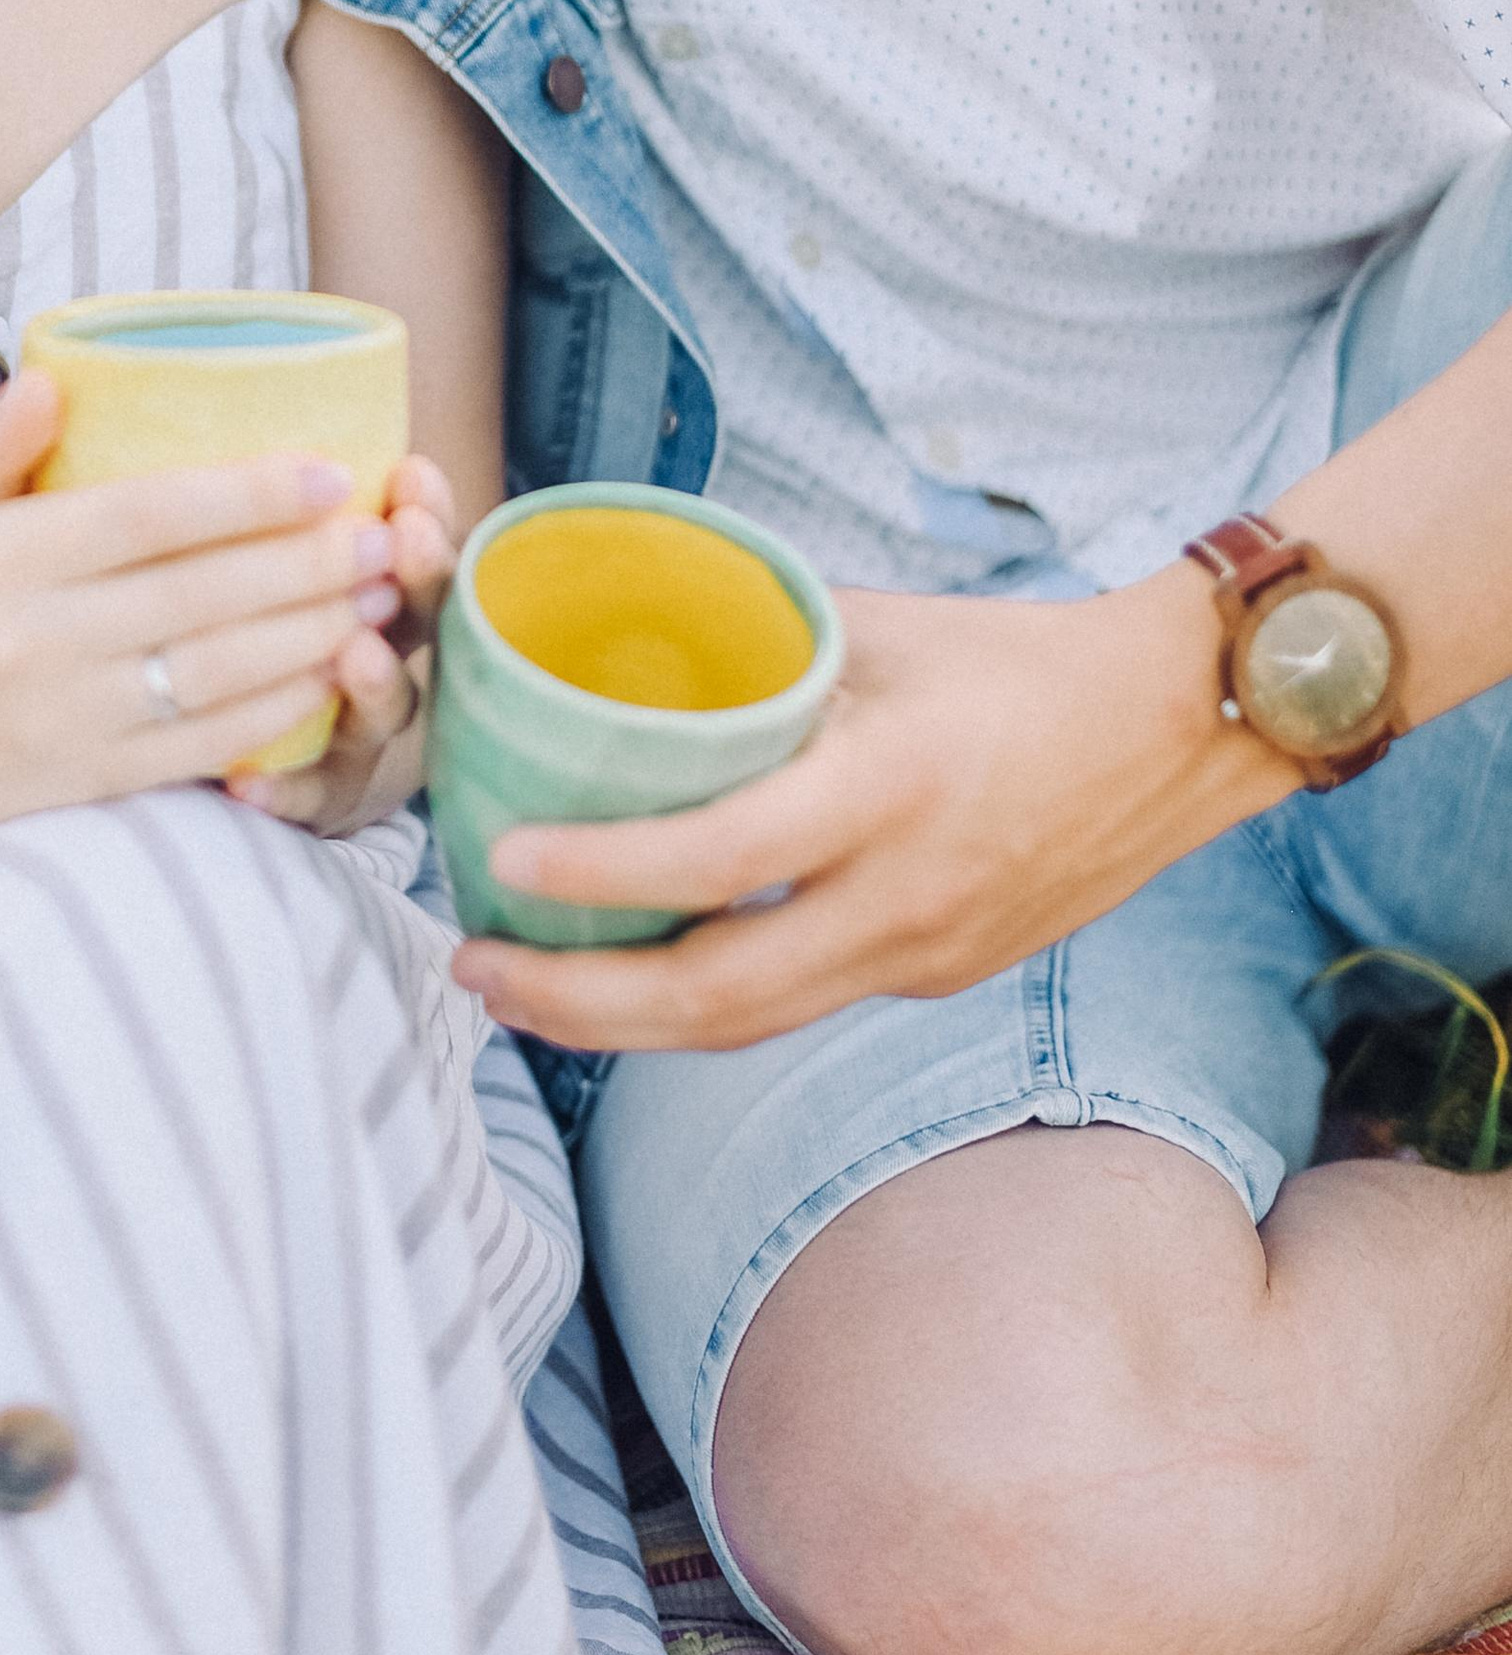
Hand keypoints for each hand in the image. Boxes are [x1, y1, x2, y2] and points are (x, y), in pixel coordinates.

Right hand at [0, 371, 412, 850]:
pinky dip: (278, 709)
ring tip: (381, 599)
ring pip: (215, 672)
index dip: (244, 495)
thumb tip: (50, 376)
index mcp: (1, 562)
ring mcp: (66, 718)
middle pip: (198, 596)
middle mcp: (33, 641)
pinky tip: (334, 672)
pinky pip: (204, 744)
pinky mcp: (93, 780)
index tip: (330, 473)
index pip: (143, 517)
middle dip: (306, 565)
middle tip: (383, 537)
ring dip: (311, 635)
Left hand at [226, 455, 460, 839]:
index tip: (412, 472)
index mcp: (375, 590)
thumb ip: (264, 504)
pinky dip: (283, 790)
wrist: (261, 757)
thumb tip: (225, 407)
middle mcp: (381, 657)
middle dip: (421, 576)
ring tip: (357, 656)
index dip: (426, 510)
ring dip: (376, 681)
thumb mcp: (267, 554)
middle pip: (421, 618)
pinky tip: (245, 784)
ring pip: (383, 710)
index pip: (417, 542)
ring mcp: (358, 733)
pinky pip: (306, 797)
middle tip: (408, 538)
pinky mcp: (318, 798)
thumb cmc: (250, 619)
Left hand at [451, 557, 1282, 1051]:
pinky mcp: (939, 977)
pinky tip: (634, 979)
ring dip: (623, 1024)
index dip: (605, 871)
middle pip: (716, 996)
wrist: (1182, 729)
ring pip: (749, 1026)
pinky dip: (704, 1005)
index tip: (506, 857)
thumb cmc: (1020, 659)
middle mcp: (907, 896)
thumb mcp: (882, 629)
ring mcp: (927, 955)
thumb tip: (627, 630)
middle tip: (472, 966)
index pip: (721, 858)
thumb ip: (760, 643)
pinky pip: (800, 1006)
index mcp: (889, 790)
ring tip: (522, 992)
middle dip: (577, 1000)